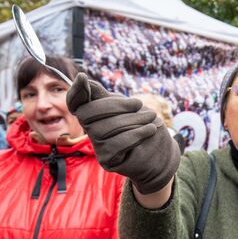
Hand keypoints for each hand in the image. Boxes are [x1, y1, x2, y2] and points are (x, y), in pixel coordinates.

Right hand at [67, 73, 179, 193]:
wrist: (162, 152)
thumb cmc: (144, 124)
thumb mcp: (127, 105)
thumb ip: (105, 95)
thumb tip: (82, 79)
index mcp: (94, 113)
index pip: (75, 103)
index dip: (75, 92)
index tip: (82, 78)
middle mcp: (90, 130)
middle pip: (86, 114)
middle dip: (114, 105)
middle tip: (139, 104)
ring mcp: (98, 146)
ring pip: (103, 129)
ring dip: (132, 120)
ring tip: (151, 117)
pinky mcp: (107, 160)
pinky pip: (116, 145)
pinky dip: (136, 134)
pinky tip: (150, 129)